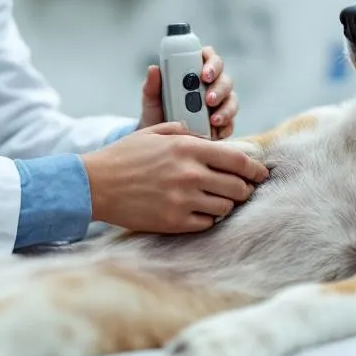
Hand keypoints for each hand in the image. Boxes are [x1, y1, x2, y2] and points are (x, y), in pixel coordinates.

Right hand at [82, 121, 269, 233]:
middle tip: (242, 189)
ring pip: (225, 206)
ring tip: (218, 199)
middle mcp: (189, 174)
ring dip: (226, 203)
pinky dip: (208, 218)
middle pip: (237, 186)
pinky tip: (199, 211)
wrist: (94, 185)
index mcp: (187, 148)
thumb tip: (208, 137)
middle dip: (244, 188)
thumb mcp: (154, 132)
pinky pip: (206, 223)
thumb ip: (184, 132)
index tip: (261, 173)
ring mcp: (183, 200)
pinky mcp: (174, 222)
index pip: (237, 159)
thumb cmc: (123, 156)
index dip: (255, 168)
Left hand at [138, 46, 239, 138]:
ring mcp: (220, 104)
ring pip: (232, 100)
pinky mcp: (224, 124)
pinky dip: (226, 126)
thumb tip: (153, 69)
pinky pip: (231, 123)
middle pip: (224, 79)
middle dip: (219, 88)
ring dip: (225, 108)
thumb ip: (152, 85)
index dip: (211, 63)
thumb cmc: (157, 113)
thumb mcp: (151, 100)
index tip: (204, 75)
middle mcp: (211, 85)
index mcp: (195, 72)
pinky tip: (217, 130)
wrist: (161, 140)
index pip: (209, 58)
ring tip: (213, 120)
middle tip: (208, 99)